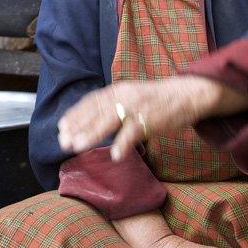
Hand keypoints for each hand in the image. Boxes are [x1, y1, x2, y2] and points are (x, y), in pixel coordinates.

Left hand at [58, 76, 220, 161]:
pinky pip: (134, 132)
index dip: (75, 114)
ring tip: (78, 147)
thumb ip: (112, 105)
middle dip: (77, 127)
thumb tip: (90, 119)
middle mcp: (123, 95)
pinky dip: (124, 143)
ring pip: (109, 119)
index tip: (61, 127)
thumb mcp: (130, 96)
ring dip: (92, 134)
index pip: (90, 101)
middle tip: (63, 142)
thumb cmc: (156, 100)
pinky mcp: (151, 118)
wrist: (187, 94)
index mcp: (117, 90)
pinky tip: (116, 156)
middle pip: (95, 111)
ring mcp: (136, 106)